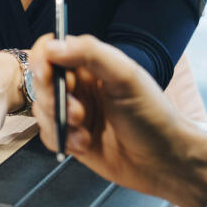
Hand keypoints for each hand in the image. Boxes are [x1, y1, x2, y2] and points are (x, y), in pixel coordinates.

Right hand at [28, 34, 206, 206]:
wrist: (165, 161)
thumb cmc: (152, 116)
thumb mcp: (126, 77)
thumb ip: (91, 53)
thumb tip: (53, 45)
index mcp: (92, 64)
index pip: (53, 49)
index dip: (43, 59)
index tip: (47, 74)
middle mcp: (80, 86)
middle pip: (41, 81)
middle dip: (53, 97)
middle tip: (77, 111)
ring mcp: (74, 113)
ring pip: (41, 109)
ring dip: (59, 121)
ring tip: (84, 130)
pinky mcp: (71, 138)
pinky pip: (47, 134)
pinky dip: (62, 140)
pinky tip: (84, 144)